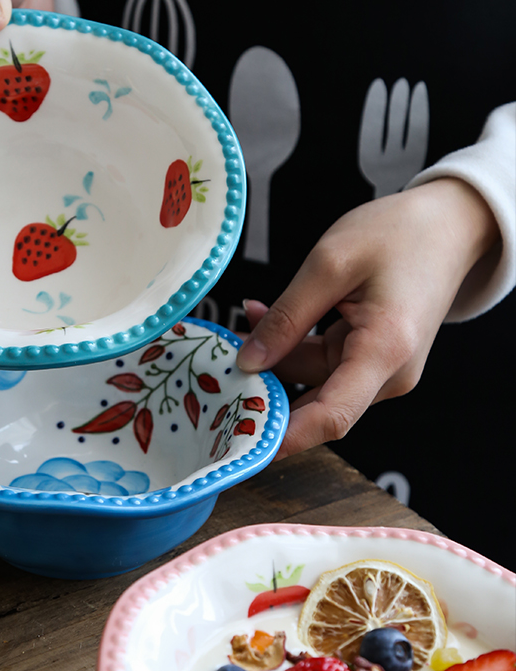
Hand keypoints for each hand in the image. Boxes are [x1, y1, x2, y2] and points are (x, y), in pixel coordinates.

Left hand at [237, 178, 499, 458]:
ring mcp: (385, 369)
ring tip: (247, 317)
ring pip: (316, 380)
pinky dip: (297, 345)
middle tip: (221, 363)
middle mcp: (390, 372)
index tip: (244, 445)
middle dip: (269, 384)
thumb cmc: (401, 234)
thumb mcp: (330, 263)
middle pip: (317, 400)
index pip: (333, 416)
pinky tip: (270, 318)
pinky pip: (326, 363)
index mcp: (386, 350)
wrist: (449, 225)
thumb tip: (248, 361)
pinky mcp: (376, 359)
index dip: (286, 437)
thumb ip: (287, 316)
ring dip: (279, 356)